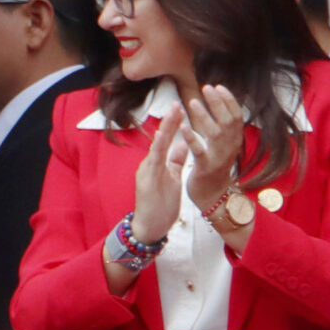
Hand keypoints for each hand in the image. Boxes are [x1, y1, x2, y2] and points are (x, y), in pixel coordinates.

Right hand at [131, 107, 185, 242]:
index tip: (182, 108)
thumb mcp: (173, 179)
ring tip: (172, 112)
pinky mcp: (146, 179)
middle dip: (170, 120)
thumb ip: (176, 161)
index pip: (167, 140)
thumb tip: (183, 144)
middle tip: (178, 102)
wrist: (150, 226)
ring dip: (165, 128)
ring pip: (157, 145)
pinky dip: (157, 147)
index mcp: (159, 164)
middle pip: (161, 138)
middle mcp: (151, 164)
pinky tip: (162, 135)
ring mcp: (147, 171)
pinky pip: (154, 161)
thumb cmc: (161, 205)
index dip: (174, 124)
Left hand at [181, 84, 249, 212]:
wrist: (212, 196)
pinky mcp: (206, 168)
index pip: (236, 117)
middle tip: (206, 88)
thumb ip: (220, 128)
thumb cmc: (213, 167)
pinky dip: (192, 138)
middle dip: (218, 103)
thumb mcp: (221, 145)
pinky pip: (200, 152)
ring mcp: (219, 158)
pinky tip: (184, 127)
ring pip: (215, 134)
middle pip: (228, 121)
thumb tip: (218, 105)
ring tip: (192, 102)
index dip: (229, 101)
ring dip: (204, 117)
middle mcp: (230, 148)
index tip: (219, 86)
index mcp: (233, 141)